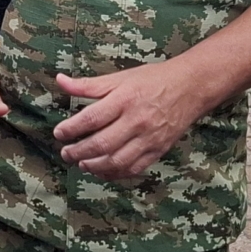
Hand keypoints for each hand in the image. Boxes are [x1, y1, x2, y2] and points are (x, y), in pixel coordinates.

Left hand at [52, 61, 212, 181]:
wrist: (191, 87)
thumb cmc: (153, 79)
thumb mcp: (120, 77)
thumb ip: (88, 84)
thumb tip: (60, 80)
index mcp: (125, 99)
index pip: (91, 119)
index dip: (71, 129)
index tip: (59, 133)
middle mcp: (137, 120)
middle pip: (101, 144)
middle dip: (78, 152)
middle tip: (65, 153)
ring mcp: (149, 138)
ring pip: (116, 161)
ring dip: (94, 166)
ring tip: (81, 164)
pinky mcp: (158, 150)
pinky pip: (133, 168)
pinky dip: (114, 173)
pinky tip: (102, 171)